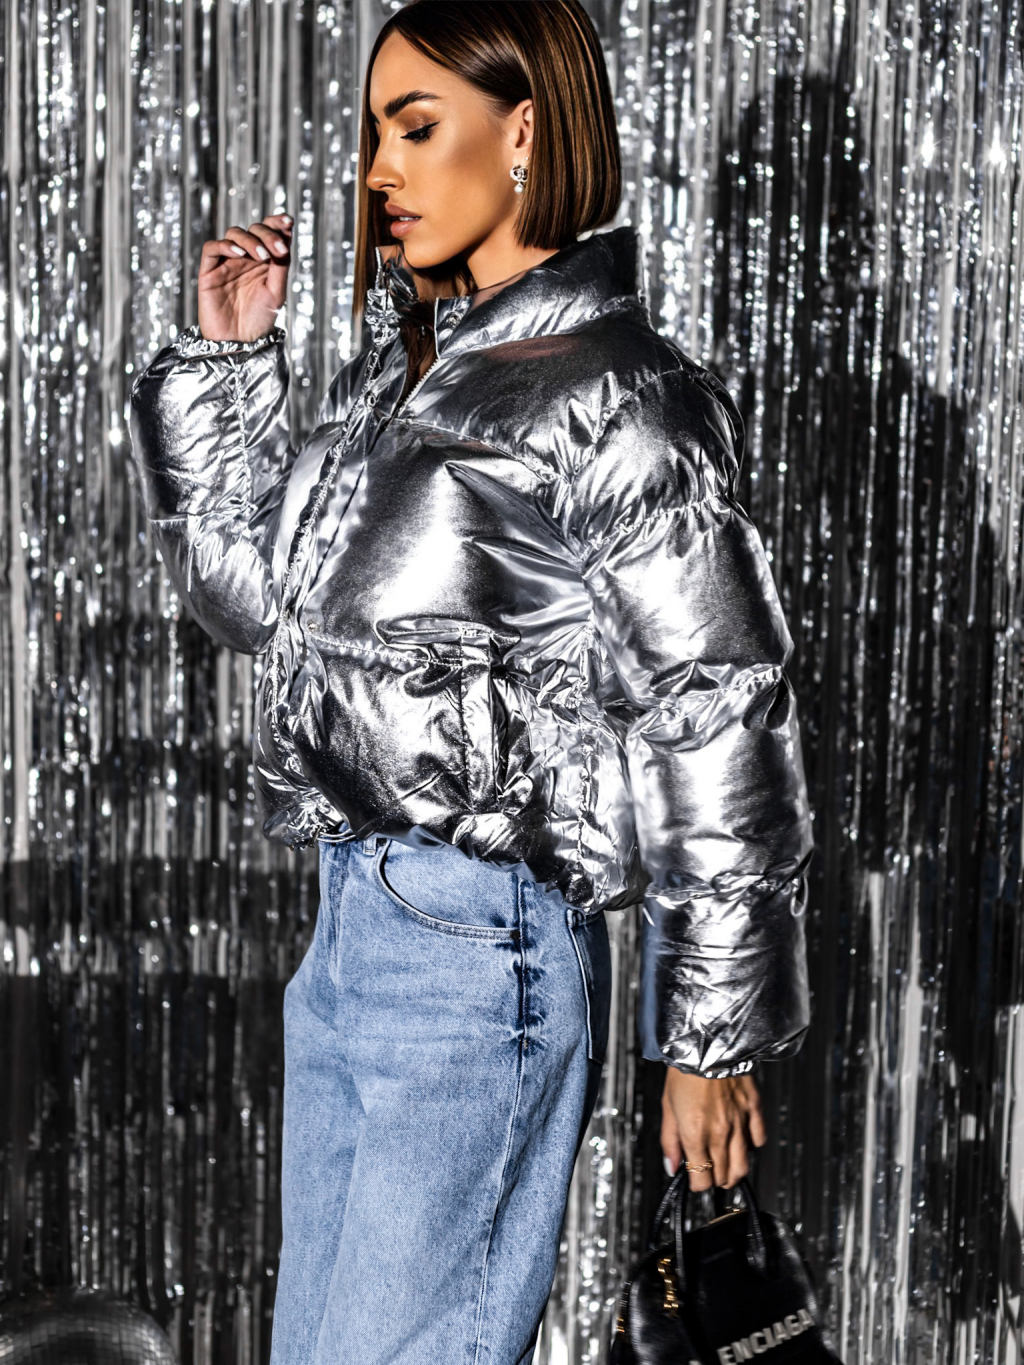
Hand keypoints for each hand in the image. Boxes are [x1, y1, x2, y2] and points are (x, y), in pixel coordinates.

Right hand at [197, 213, 293, 343]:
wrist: (240, 343)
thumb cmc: (259, 321)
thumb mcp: (276, 292)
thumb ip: (280, 266)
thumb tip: (286, 236)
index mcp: (263, 261)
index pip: (268, 232)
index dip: (277, 223)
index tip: (289, 221)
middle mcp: (245, 258)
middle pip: (253, 230)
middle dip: (267, 234)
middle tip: (278, 249)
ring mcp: (226, 263)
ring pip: (234, 234)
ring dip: (250, 240)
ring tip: (263, 256)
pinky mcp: (209, 272)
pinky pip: (212, 249)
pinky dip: (225, 246)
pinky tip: (240, 254)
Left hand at [661, 1067, 766, 1190]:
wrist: (706, 1044)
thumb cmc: (684, 1073)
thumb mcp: (667, 1107)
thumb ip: (669, 1141)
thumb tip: (672, 1167)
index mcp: (695, 1134)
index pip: (701, 1180)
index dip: (697, 1184)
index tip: (694, 1179)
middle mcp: (719, 1133)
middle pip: (723, 1176)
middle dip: (714, 1180)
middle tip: (709, 1172)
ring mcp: (739, 1123)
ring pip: (743, 1166)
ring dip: (734, 1172)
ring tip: (727, 1168)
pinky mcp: (753, 1110)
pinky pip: (759, 1139)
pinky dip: (751, 1146)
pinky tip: (742, 1141)